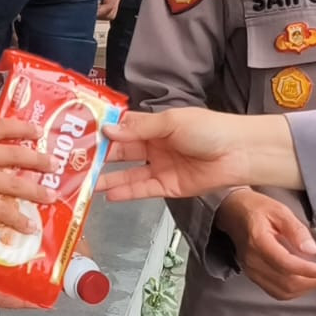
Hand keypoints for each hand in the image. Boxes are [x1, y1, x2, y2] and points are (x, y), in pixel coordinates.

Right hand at [0, 117, 59, 232]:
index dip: (22, 127)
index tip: (38, 131)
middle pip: (14, 154)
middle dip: (38, 159)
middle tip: (53, 165)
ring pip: (14, 183)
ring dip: (36, 191)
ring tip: (51, 196)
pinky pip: (4, 210)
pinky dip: (19, 219)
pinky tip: (30, 226)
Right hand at [98, 109, 302, 199]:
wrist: (240, 153)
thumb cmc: (210, 129)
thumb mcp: (171, 122)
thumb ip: (139, 129)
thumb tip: (108, 129)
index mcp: (155, 125)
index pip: (123, 128)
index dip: (103, 131)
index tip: (80, 135)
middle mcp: (155, 146)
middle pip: (122, 152)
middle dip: (100, 156)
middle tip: (76, 162)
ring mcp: (161, 167)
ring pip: (128, 174)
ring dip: (108, 177)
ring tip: (85, 182)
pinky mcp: (169, 187)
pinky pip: (142, 189)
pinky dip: (126, 192)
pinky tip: (108, 194)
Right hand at [217, 189, 315, 299]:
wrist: (232, 211)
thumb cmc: (257, 208)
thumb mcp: (280, 210)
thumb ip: (296, 230)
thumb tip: (312, 250)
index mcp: (258, 241)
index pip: (286, 264)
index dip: (310, 271)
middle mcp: (252, 260)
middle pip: (286, 282)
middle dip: (313, 281)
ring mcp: (250, 270)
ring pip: (282, 291)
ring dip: (305, 288)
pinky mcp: (252, 275)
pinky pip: (275, 291)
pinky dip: (294, 290)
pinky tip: (305, 281)